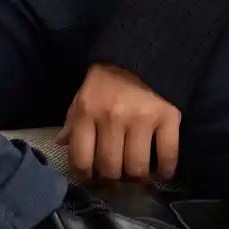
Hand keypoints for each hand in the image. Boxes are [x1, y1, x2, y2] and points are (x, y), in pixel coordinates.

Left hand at [53, 61, 180, 183]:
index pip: (82, 160)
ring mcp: (142, 118)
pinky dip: (166, 171)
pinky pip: (168, 155)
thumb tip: (60, 144)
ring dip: (136, 179)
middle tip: (117, 177)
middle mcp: (112, 117)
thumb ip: (73, 120)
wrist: (144, 48)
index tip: (92, 177)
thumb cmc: (109, 76)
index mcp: (88, 111)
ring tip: (137, 175)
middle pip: (110, 169)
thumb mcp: (84, 94)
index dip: (86, 176)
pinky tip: (162, 173)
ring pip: (136, 169)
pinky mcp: (168, 117)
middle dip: (112, 180)